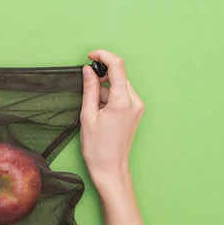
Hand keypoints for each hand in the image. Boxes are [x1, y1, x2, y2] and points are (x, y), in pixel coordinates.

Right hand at [80, 50, 144, 191]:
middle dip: (101, 76)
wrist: (110, 168)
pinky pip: (122, 96)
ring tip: (93, 109)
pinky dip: (109, 98)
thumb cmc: (97, 147)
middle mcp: (134, 102)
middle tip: (86, 86)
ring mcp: (137, 107)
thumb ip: (89, 89)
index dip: (103, 56)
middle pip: (118, 75)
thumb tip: (88, 70)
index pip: (117, 66)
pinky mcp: (135, 113)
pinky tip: (100, 112)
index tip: (90, 56)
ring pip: (119, 85)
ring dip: (104, 89)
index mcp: (122, 101)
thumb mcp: (87, 116)